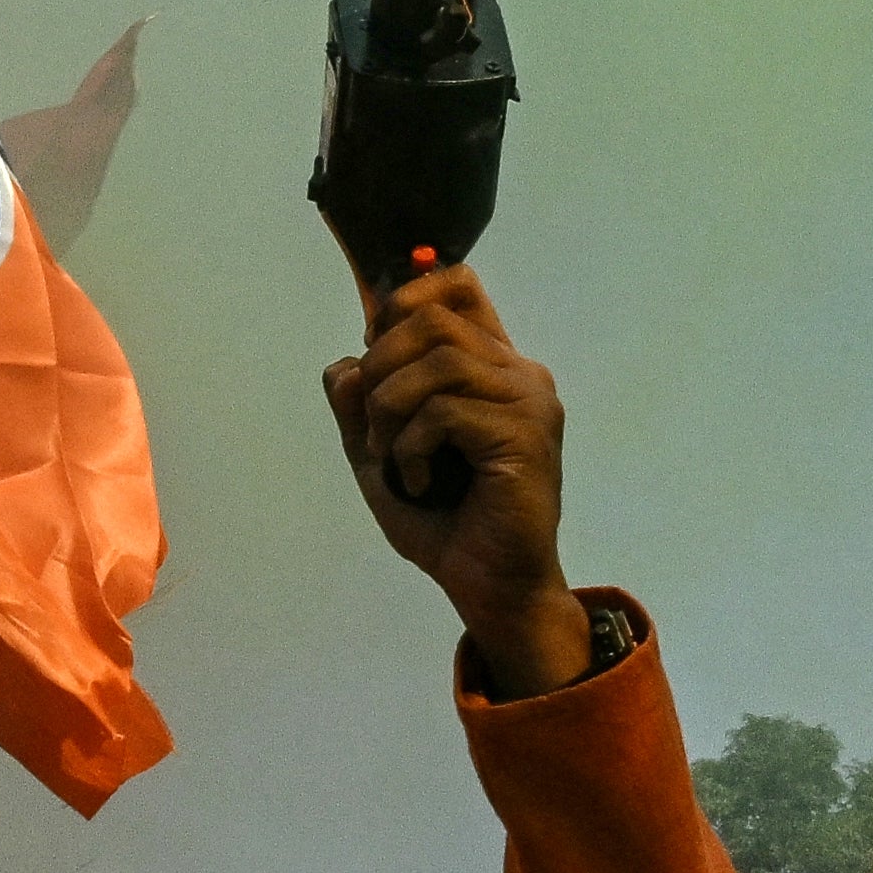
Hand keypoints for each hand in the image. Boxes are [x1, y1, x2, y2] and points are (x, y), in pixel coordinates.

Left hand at [319, 263, 586, 691]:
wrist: (489, 585)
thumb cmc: (442, 520)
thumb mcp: (380, 454)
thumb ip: (360, 405)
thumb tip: (343, 363)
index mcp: (491, 367)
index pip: (459, 287)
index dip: (406, 295)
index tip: (372, 339)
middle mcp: (519, 374)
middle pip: (434, 317)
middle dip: (380, 363)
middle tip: (373, 422)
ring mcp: (529, 403)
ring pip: (438, 361)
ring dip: (391, 409)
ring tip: (391, 457)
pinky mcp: (525, 437)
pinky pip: (445, 411)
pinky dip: (411, 446)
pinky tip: (417, 481)